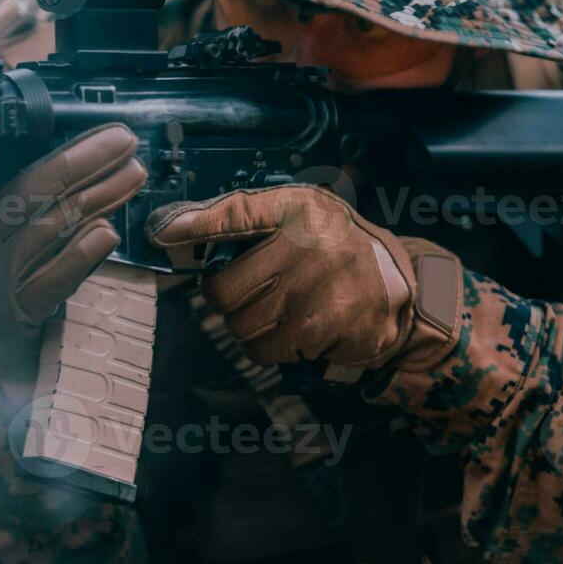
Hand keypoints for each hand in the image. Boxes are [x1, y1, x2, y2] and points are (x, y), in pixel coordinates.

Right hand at [0, 125, 146, 387]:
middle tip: (125, 141)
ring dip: (97, 197)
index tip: (29, 140)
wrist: (0, 347)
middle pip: (33, 192)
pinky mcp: (20, 312)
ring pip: (50, 228)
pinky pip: (53, 279)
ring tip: (134, 173)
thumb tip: (86, 146)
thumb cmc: (9, 270)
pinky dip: (81, 254)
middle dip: (83, 162)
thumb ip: (31, 188)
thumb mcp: (4, 225)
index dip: (7, 155)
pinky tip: (108, 232)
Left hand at [147, 185, 461, 374]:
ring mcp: (324, 292)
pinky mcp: (334, 331)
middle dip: (227, 302)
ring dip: (251, 329)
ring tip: (279, 312)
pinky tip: (304, 329)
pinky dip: (280, 348)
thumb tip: (170, 227)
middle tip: (248, 296)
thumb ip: (240, 217)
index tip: (162, 233)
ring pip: (244, 330)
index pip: (237, 215)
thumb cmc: (333, 247)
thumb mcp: (296, 215)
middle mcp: (312, 246)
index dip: (195, 225)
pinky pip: (275, 353)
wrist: (400, 286)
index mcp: (300, 210)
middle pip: (225, 293)